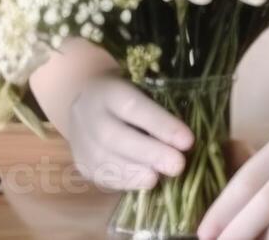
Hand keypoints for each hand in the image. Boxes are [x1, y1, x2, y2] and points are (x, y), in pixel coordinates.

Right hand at [61, 75, 193, 190]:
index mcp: (108, 89)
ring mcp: (81, 139)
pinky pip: (102, 174)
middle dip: (149, 153)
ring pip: (103, 159)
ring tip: (160, 179)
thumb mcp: (141, 86)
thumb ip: (160, 103)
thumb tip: (187, 135)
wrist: (88, 102)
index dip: (160, 124)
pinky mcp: (81, 162)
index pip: (133, 106)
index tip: (188, 141)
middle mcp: (89, 113)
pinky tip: (145, 182)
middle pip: (114, 136)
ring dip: (135, 172)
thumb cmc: (129, 92)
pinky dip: (125, 181)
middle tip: (177, 166)